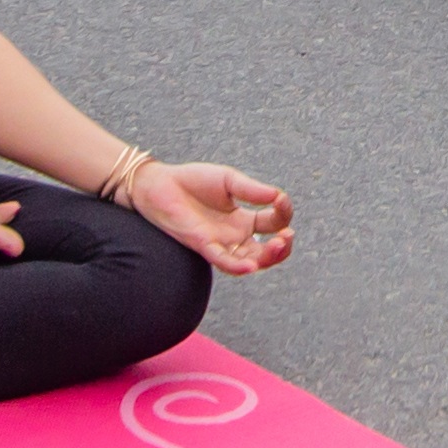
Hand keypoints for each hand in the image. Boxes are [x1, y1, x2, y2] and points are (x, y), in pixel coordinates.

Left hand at [127, 158, 295, 276]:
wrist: (160, 184)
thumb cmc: (193, 181)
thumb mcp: (229, 180)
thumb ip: (252, 190)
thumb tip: (279, 195)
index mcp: (244, 219)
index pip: (274, 223)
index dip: (283, 212)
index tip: (281, 199)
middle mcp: (235, 235)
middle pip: (267, 251)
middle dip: (283, 246)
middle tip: (287, 236)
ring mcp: (220, 242)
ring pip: (250, 261)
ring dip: (268, 257)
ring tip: (278, 244)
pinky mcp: (203, 245)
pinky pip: (223, 262)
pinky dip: (238, 266)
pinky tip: (251, 265)